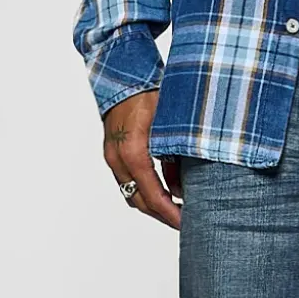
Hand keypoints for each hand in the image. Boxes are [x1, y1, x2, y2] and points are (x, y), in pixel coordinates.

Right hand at [102, 89, 182, 229]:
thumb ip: (178, 157)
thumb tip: (184, 188)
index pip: (152, 195)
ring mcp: (112, 156)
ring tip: (176, 210)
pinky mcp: (113, 152)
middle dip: (162, 215)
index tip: (185, 223)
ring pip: (131, 193)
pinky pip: (128, 180)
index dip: (170, 213)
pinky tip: (164, 191)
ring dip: (152, 204)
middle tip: (185, 222)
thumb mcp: (171, 125)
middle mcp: (118, 158)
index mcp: (133, 152)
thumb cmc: (149, 93)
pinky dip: (145, 190)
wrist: (123, 74)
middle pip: (139, 200)